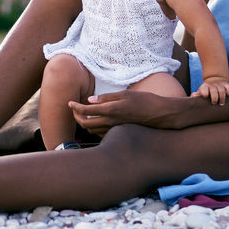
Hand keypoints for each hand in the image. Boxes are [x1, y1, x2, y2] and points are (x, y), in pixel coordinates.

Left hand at [68, 90, 184, 135]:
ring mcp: (115, 129)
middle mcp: (111, 122)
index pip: (86, 111)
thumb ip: (106, 98)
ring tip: (83, 114)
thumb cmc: (143, 100)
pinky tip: (96, 121)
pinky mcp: (119, 132)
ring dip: (84, 123)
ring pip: (92, 130)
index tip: (69, 103)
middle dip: (77, 116)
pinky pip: (101, 133)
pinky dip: (94, 128)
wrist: (159, 114)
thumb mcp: (124, 94)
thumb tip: (90, 101)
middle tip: (74, 109)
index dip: (75, 107)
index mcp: (111, 110)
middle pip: (86, 123)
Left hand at [195, 76, 228, 105]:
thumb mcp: (200, 92)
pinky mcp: (226, 84)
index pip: (204, 89)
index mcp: (204, 87)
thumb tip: (193, 95)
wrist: (214, 80)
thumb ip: (195, 95)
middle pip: (213, 91)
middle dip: (214, 98)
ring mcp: (220, 84)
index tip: (206, 96)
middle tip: (214, 103)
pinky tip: (227, 95)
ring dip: (222, 98)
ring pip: (222, 90)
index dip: (204, 93)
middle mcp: (212, 85)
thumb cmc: (206, 91)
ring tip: (221, 104)